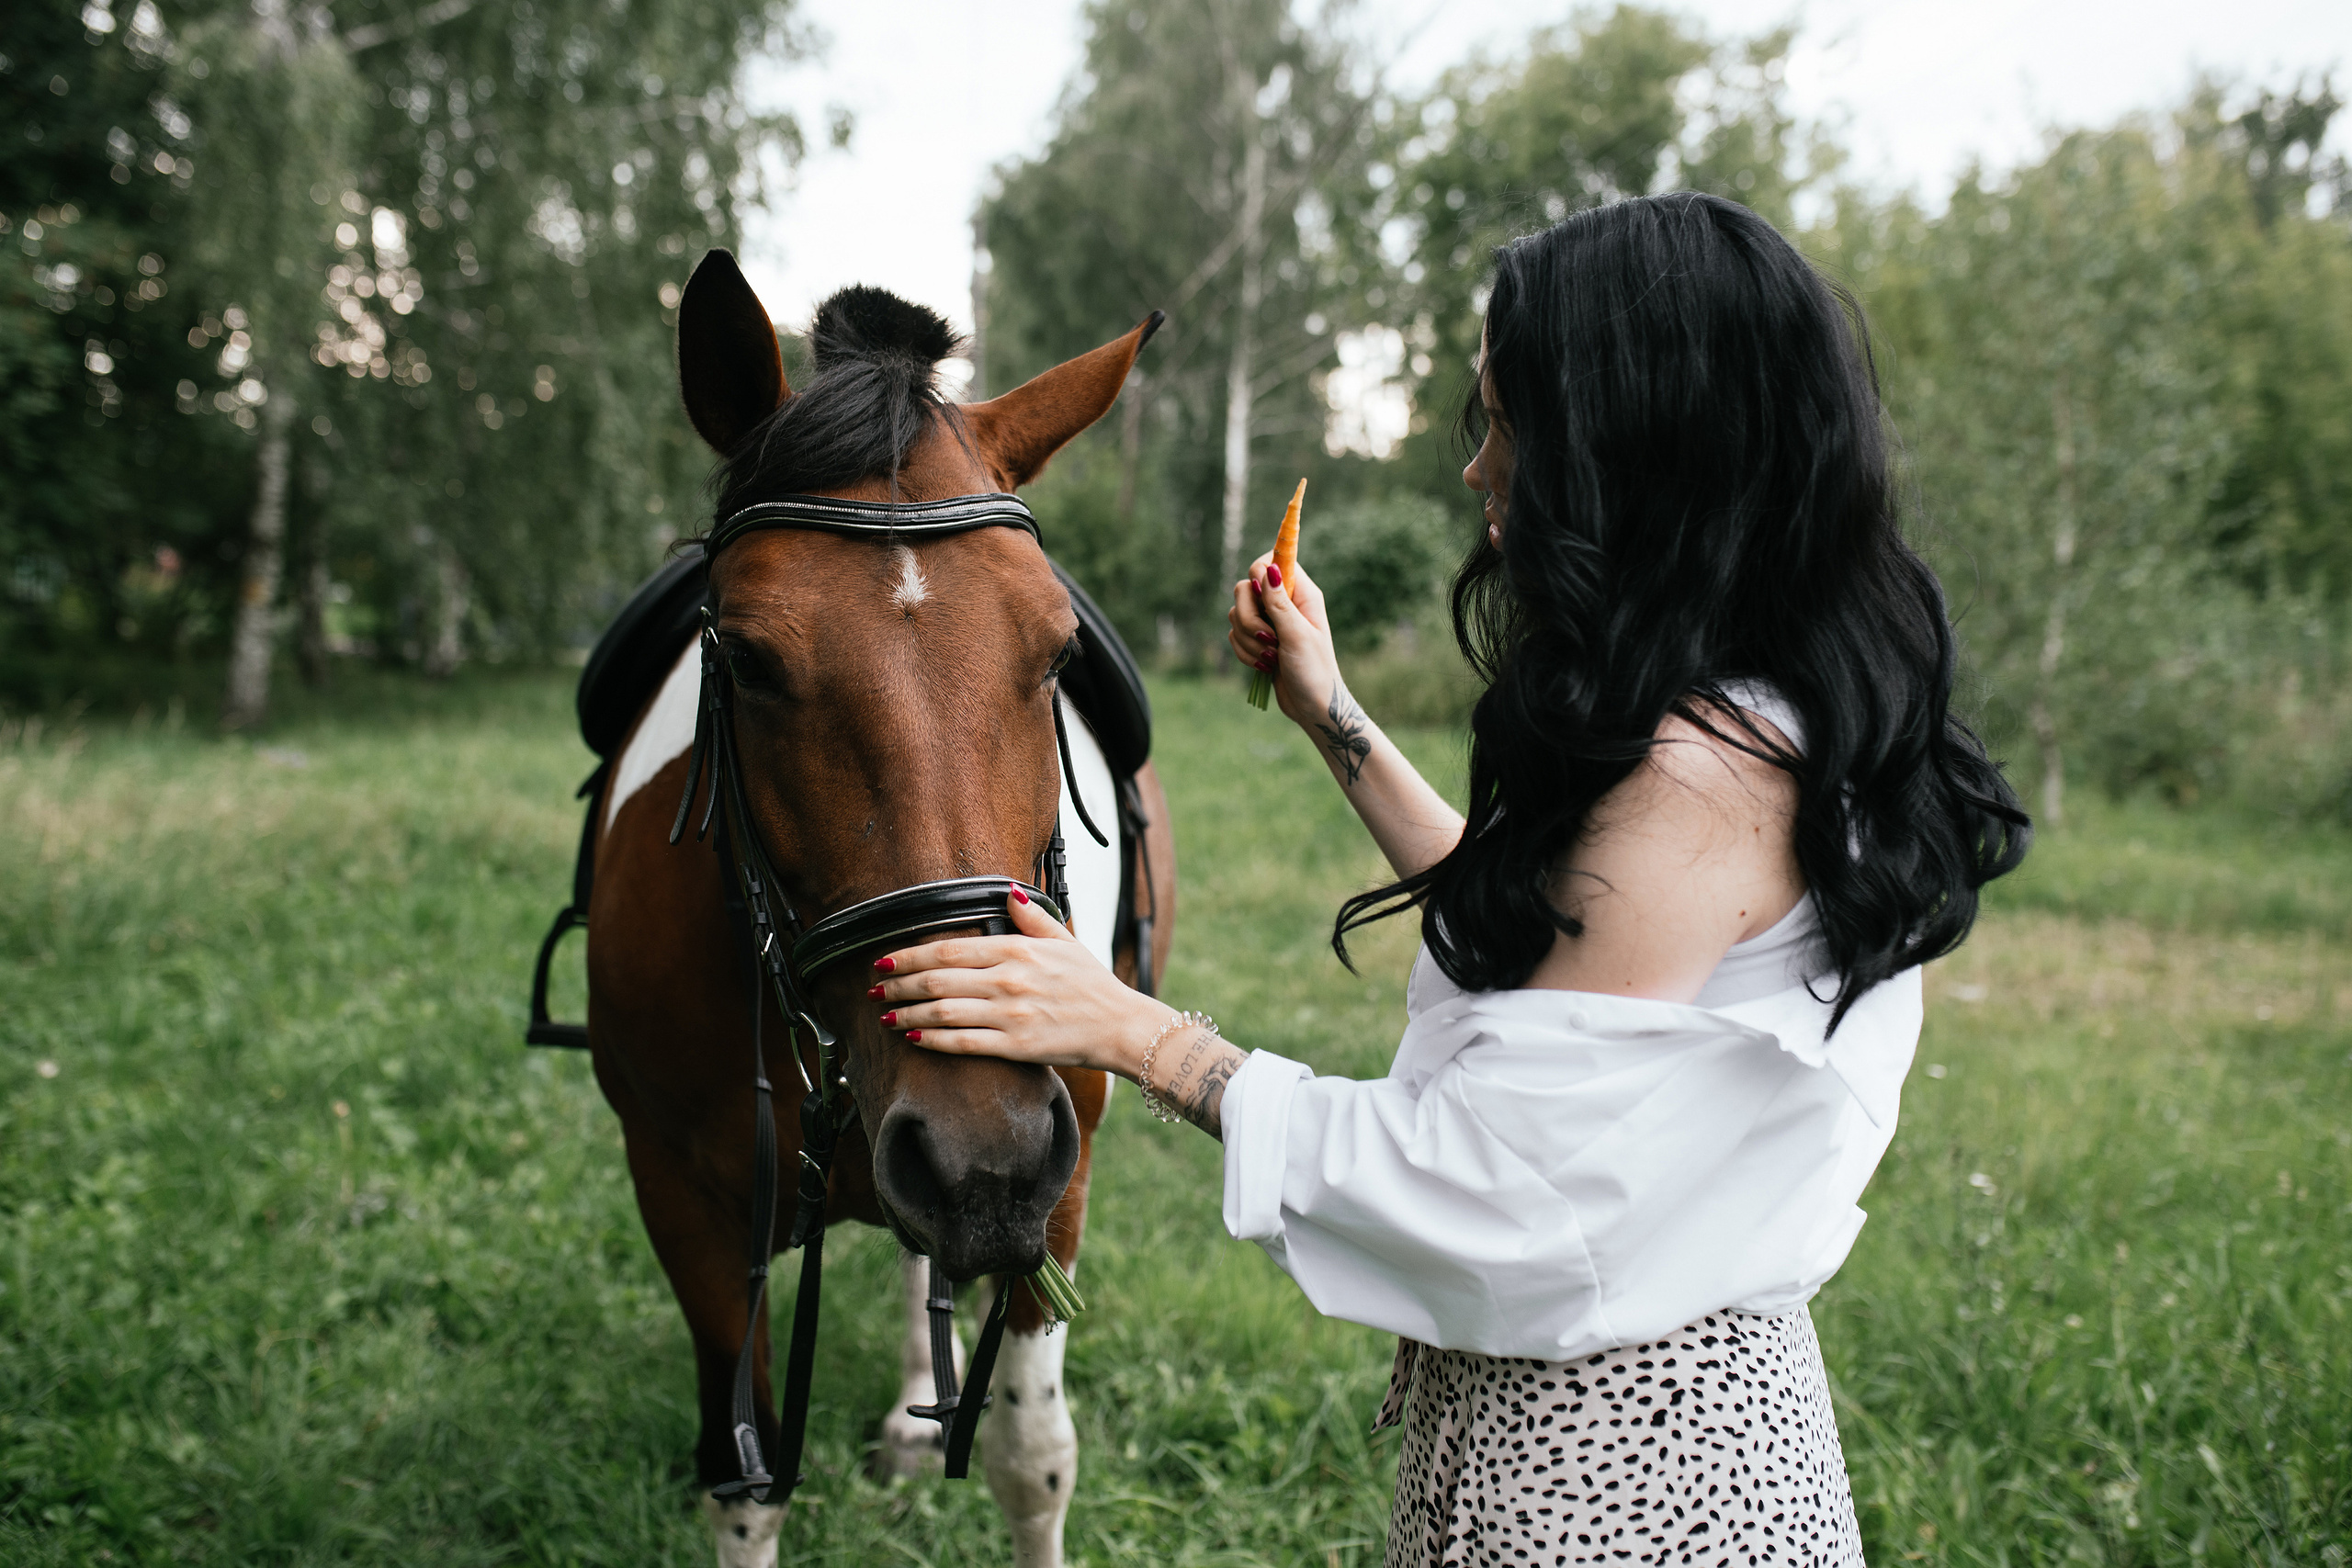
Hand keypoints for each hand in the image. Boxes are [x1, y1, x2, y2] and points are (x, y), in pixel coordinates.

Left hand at [874, 889, 1170, 1079]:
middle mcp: (1009, 980)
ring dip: (906, 1012)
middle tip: (874, 989)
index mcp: (1018, 950)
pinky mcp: (1015, 1046)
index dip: (911, 954)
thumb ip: (1032, 917)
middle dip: (899, 984)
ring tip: (884, 1015)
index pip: (950, 949)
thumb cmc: (1092, 985)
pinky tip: (912, 1037)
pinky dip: (932, 1039)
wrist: (1120, 1026)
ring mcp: (1010, 1014)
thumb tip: (1008, 893)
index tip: (885, 959)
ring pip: (943, 1012)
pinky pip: (962, 1042)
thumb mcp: (1066, 940)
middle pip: (937, 979)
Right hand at [1227, 554, 1340, 727]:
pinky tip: (1264, 666)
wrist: (1313, 706)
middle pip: (1245, 589)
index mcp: (1301, 594)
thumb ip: (1279, 602)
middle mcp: (1284, 603)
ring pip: (1236, 614)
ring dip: (1248, 640)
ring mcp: (1270, 622)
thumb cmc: (1314, 670)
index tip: (1261, 596)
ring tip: (1271, 658)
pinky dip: (1245, 652)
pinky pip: (1235, 635)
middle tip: (1270, 639)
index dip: (1259, 573)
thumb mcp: (1297, 634)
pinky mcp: (1258, 640)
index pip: (1272, 560)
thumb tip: (1268, 567)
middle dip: (1249, 618)